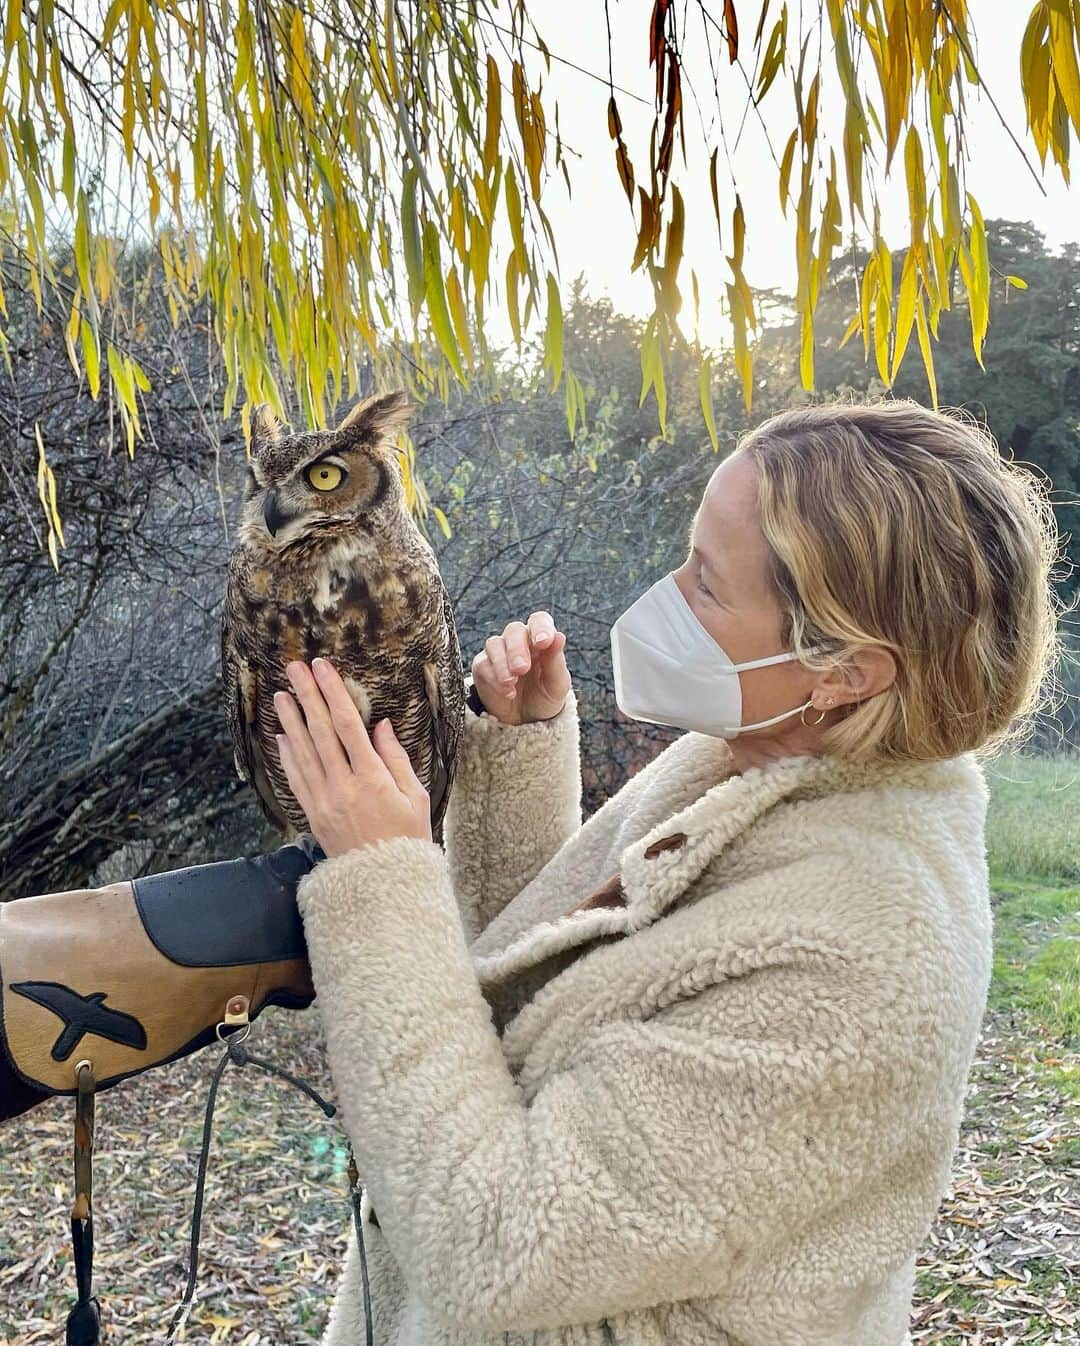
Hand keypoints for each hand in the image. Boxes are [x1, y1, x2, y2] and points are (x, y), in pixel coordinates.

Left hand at [273, 658, 431, 857]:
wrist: (384, 883)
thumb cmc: (408, 838)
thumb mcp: (414, 795)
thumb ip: (395, 758)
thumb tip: (379, 726)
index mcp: (371, 778)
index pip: (347, 725)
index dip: (333, 693)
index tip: (323, 668)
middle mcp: (342, 786)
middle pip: (320, 732)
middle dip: (307, 696)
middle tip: (294, 668)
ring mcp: (323, 801)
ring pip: (303, 752)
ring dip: (290, 721)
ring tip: (281, 694)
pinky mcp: (313, 815)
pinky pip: (296, 779)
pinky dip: (287, 755)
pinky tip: (282, 736)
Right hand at [471, 611, 571, 725]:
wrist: (526, 721)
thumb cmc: (545, 697)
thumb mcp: (557, 684)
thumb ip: (556, 661)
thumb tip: (559, 636)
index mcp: (540, 640)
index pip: (539, 621)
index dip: (540, 627)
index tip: (543, 642)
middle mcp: (519, 641)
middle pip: (514, 630)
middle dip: (517, 649)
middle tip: (522, 669)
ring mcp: (499, 653)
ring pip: (494, 644)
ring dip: (503, 663)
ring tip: (512, 683)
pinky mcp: (483, 667)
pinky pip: (483, 664)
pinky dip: (494, 678)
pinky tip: (508, 692)